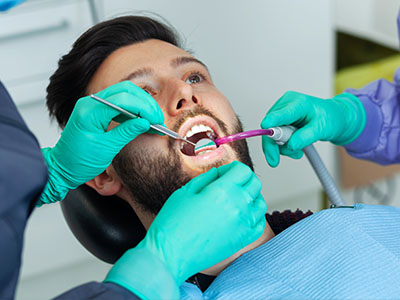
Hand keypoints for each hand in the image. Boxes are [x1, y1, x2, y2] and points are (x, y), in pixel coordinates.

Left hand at [39, 81, 163, 204]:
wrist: (62, 167)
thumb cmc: (79, 161)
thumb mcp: (107, 148)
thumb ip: (127, 132)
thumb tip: (145, 122)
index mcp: (90, 111)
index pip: (124, 100)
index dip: (144, 108)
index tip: (156, 120)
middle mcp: (91, 103)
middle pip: (126, 91)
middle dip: (145, 103)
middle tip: (157, 119)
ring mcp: (93, 104)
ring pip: (124, 94)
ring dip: (141, 105)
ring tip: (152, 120)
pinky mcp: (97, 110)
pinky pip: (119, 103)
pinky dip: (133, 109)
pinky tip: (142, 120)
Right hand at [106, 161, 266, 298]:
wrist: (171, 253)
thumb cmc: (173, 222)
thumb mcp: (186, 192)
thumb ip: (206, 178)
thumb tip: (218, 172)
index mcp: (223, 190)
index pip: (243, 170)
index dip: (233, 168)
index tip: (224, 173)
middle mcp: (238, 205)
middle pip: (255, 184)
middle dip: (243, 179)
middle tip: (229, 183)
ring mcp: (243, 224)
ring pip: (260, 203)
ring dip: (251, 197)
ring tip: (235, 199)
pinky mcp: (243, 239)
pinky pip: (260, 223)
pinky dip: (254, 215)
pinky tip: (241, 215)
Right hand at [260, 91, 365, 166]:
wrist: (333, 117)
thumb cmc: (329, 119)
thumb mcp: (322, 129)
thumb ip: (305, 137)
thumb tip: (291, 145)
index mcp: (298, 103)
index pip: (280, 114)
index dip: (270, 122)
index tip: (265, 128)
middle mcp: (285, 105)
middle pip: (270, 127)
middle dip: (274, 145)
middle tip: (274, 161)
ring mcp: (281, 112)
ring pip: (271, 134)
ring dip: (282, 147)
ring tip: (298, 152)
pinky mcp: (280, 120)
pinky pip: (274, 136)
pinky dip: (283, 145)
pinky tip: (294, 148)